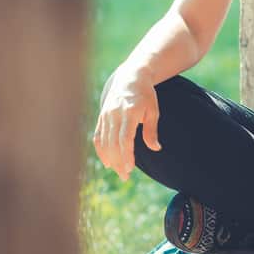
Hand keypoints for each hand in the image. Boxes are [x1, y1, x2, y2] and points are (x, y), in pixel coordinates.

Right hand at [92, 65, 161, 180]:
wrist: (130, 77)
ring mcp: (106, 115)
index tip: (130, 168)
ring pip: (104, 142)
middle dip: (118, 162)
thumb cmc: (145, 95)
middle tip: (125, 177)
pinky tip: (107, 162)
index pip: (125, 138)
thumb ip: (151, 130)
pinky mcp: (101, 116)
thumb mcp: (153, 110)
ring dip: (110, 159)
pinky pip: (98, 136)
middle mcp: (114, 113)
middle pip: (113, 143)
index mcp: (129, 111)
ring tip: (119, 172)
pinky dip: (101, 150)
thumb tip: (155, 148)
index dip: (126, 155)